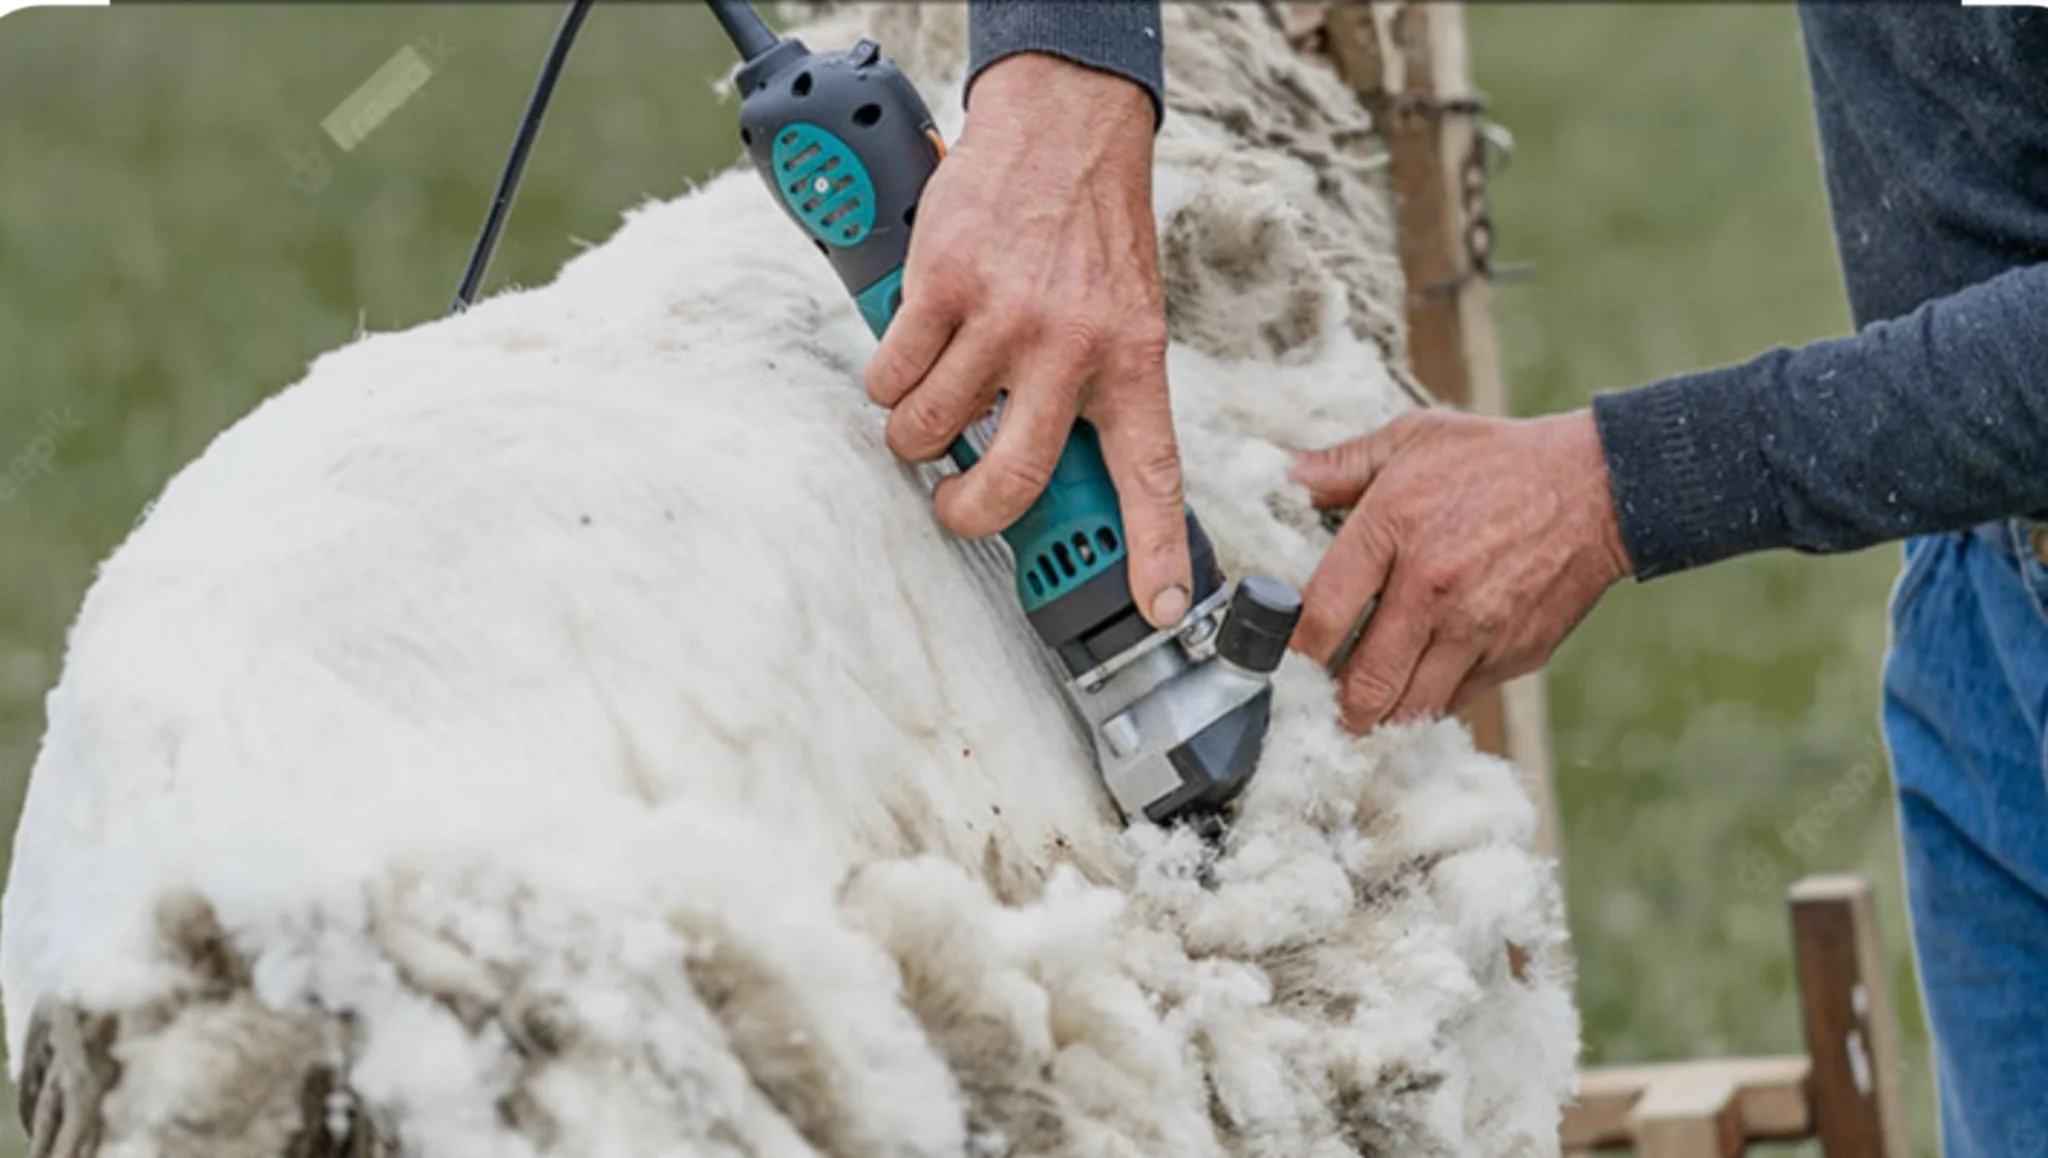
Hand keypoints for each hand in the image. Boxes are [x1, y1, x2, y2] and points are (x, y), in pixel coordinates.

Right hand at [864, 53, 1192, 626]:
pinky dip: (886, 378)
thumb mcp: (1129, 317)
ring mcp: (1004, 319)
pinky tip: (908, 351)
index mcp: (1132, 366)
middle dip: (965, 513)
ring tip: (929, 403)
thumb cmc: (1093, 231)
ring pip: (928, 430)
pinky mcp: (943, 285)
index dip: (1152, 552)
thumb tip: (1064, 471)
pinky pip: (892, 374)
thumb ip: (1102, 392)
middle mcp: (1072, 350)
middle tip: (955, 502)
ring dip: (914, 434)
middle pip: (1007, 481)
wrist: (1065, 126)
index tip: (1156, 607)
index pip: (1151, 477)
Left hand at [1288, 408, 1632, 732]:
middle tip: (1318, 700)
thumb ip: (1339, 465)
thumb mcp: (1413, 440)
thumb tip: (1283, 480)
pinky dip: (1430, 702)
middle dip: (1331, 704)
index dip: (1290, 651)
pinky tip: (1416, 682)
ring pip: (1408, 710)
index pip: (1320, 618)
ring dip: (1379, 715)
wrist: (1601, 486)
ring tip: (1362, 702)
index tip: (1280, 656)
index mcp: (1395, 530)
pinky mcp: (1515, 655)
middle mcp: (1432, 589)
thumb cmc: (1500, 461)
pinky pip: (1456, 703)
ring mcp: (1477, 630)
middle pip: (1361, 685)